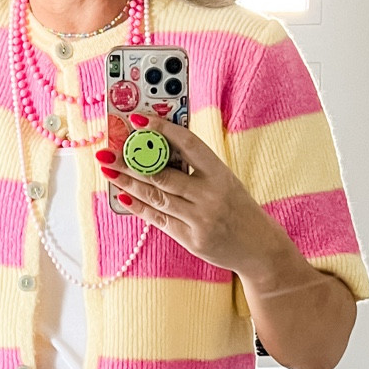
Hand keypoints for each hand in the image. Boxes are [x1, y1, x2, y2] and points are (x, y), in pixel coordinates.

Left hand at [98, 115, 295, 283]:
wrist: (260, 249)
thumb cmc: (239, 210)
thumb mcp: (226, 182)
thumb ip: (197, 168)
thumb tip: (159, 150)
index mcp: (221, 174)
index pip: (188, 144)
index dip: (161, 130)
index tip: (137, 120)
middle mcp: (211, 195)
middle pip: (163, 173)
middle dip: (132, 161)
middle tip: (108, 151)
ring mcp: (200, 219)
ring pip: (156, 196)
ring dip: (128, 182)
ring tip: (109, 170)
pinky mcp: (192, 239)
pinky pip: (159, 219)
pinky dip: (139, 207)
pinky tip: (122, 196)